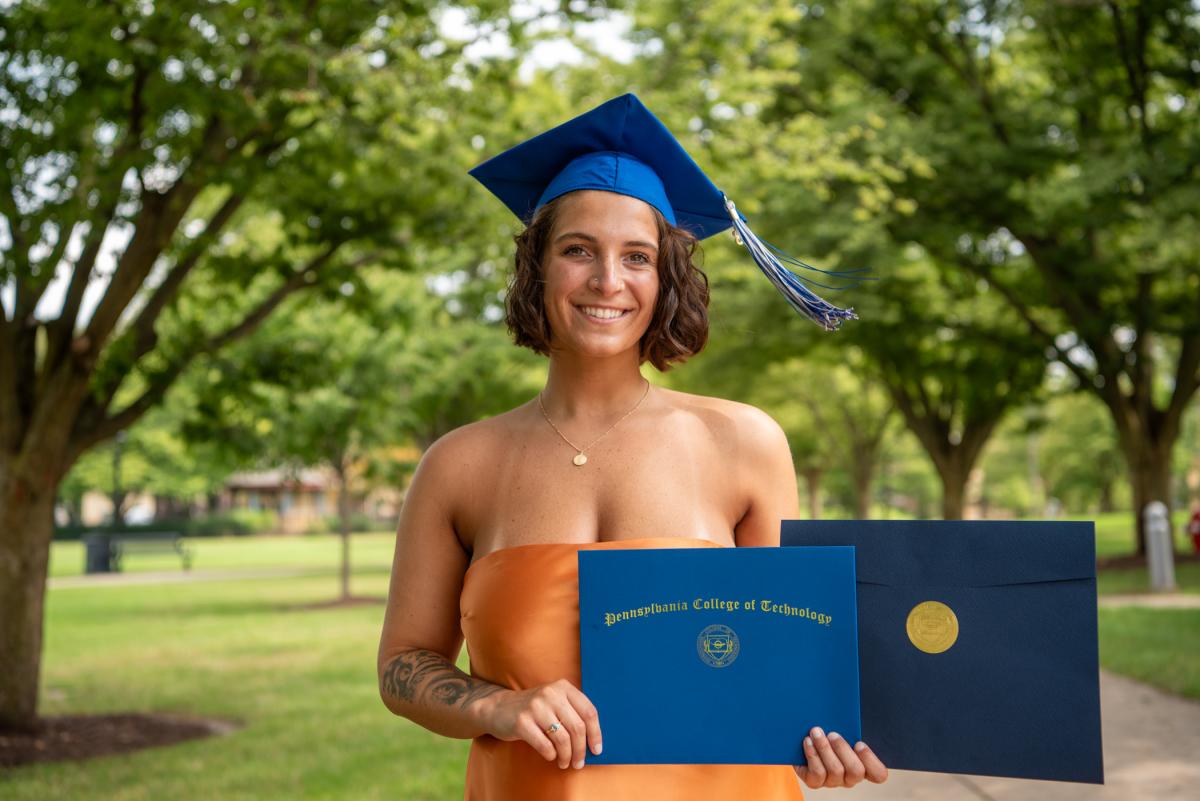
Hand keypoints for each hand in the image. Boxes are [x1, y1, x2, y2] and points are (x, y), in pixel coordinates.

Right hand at [478, 678, 602, 769]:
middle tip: (579, 763)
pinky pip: (545, 746)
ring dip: (566, 756)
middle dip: (581, 750)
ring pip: (563, 739)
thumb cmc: (534, 709)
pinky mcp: (522, 722)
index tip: (596, 750)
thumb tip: (593, 741)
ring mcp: (535, 707)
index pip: (589, 712)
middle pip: (577, 727)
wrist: (499, 708)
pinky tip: (551, 756)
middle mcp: (551, 694)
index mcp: (563, 687)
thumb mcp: (554, 701)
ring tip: (565, 763)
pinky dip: (551, 755)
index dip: (596, 733)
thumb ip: (572, 713)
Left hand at [794, 726, 888, 788]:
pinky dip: (812, 755)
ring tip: (816, 732)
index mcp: (864, 765)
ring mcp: (833, 781)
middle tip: (833, 734)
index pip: (878, 774)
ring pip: (835, 771)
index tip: (859, 743)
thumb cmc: (828, 729)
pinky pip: (817, 773)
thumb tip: (850, 705)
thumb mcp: (843, 726)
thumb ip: (851, 725)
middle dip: (843, 750)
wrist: (801, 739)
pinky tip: (808, 741)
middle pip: (856, 771)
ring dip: (825, 749)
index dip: (871, 760)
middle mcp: (850, 777)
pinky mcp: (815, 782)